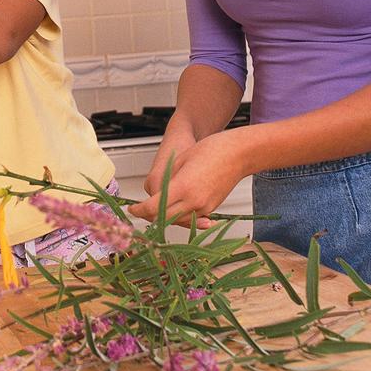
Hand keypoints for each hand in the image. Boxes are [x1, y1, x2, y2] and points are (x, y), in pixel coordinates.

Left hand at [128, 129, 247, 226]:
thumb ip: (166, 180)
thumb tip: (154, 194)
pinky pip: (190, 218)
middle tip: (140, 209)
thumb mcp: (180, 161)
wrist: (238, 153)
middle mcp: (193, 202)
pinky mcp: (211, 209)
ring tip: (155, 207)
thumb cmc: (210, 150)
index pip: (152, 208)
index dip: (138, 210)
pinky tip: (173, 207)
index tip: (131, 208)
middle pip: (163, 219)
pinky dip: (179, 215)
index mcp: (182, 187)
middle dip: (148, 215)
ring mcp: (204, 207)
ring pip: (176, 221)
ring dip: (164, 216)